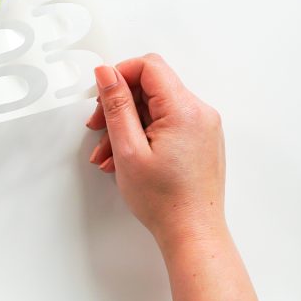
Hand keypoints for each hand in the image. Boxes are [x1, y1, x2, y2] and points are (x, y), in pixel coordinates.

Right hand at [86, 54, 227, 253]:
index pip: (149, 67)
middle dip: (120, 105)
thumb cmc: (165, 201)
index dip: (120, 74)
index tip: (101, 94)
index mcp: (184, 110)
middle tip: (98, 128)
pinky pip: (167, 124)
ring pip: (156, 109)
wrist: (192, 233)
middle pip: (151, 88)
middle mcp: (199, 113)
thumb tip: (107, 73)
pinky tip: (126, 158)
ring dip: (128, 125)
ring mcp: (203, 127)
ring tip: (109, 154)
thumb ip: (116, 105)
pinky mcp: (200, 140)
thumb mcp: (128, 149)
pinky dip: (144, 135)